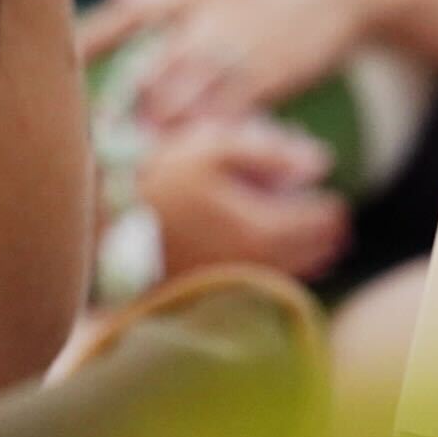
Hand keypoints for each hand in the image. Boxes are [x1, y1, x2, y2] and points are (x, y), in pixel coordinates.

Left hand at [78, 0, 387, 131]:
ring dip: (160, 129)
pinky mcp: (268, 77)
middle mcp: (205, 19)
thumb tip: (143, 9)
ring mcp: (236, 51)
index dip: (88, 47)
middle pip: (147, 76)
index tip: (60, 67)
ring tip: (141, 150)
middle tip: (102, 133)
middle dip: (125, 108)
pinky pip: (225, 119)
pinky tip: (195, 150)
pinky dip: (205, 136)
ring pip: (181, 104)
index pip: (123, 19)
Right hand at [138, 118, 350, 283]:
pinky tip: (269, 250)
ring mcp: (235, 281)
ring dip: (307, 252)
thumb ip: (274, 154)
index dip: (331, 203)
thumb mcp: (218, 147)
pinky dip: (279, 267)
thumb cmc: (163, 174)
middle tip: (324, 213)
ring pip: (294, 273)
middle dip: (325, 230)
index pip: (325, 222)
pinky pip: (264, 282)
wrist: (106, 218)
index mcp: (262, 228)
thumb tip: (323, 163)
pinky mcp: (215, 289)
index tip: (325, 191)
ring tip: (304, 232)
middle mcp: (256, 264)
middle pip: (317, 253)